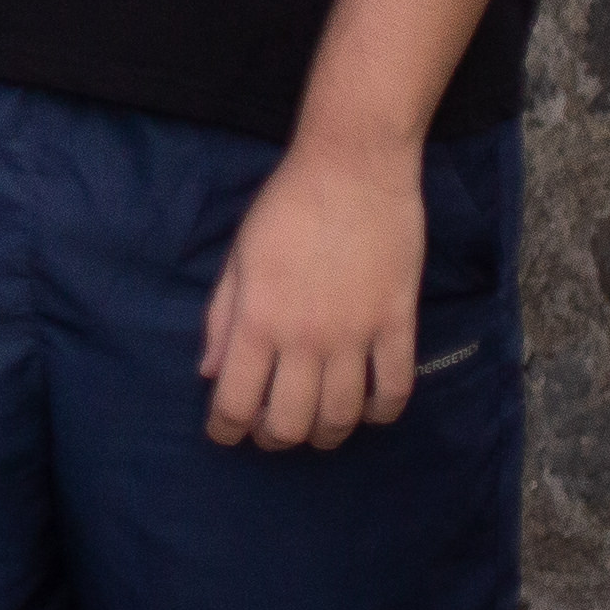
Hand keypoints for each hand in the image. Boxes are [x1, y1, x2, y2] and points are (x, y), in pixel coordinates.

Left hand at [200, 134, 421, 450]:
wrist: (352, 171)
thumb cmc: (284, 209)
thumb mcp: (237, 260)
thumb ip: (221, 320)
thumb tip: (210, 373)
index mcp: (257, 322)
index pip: (236, 402)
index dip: (226, 430)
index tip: (225, 435)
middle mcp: (305, 339)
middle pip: (291, 423)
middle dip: (274, 439)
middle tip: (269, 432)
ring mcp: (356, 335)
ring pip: (343, 416)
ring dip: (326, 434)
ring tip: (317, 430)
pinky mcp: (399, 324)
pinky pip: (395, 389)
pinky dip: (381, 412)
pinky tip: (368, 412)